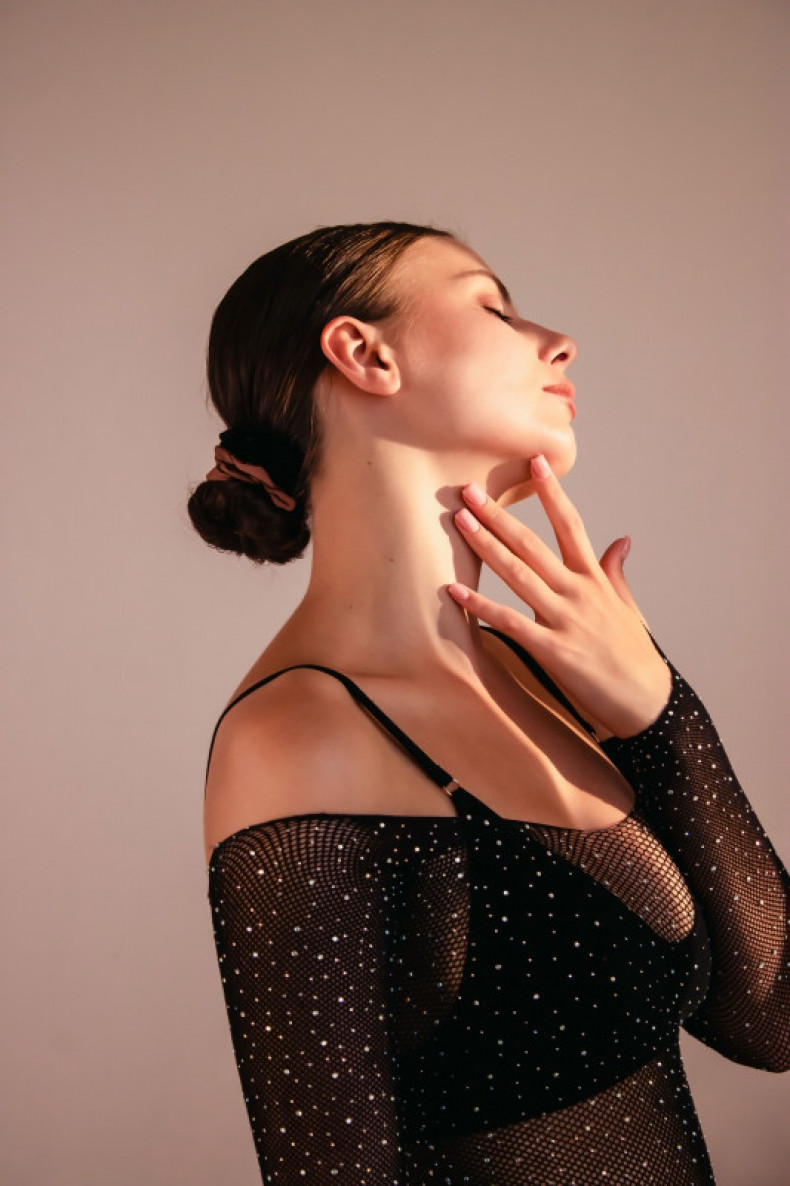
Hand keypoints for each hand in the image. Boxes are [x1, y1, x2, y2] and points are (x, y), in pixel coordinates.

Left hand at [447, 455, 671, 738]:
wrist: (647, 701)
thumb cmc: (634, 655)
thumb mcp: (628, 608)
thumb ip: (615, 573)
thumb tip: (621, 540)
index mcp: (595, 579)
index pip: (571, 525)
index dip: (552, 493)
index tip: (536, 462)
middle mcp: (578, 591)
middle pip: (532, 544)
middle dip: (498, 515)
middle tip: (469, 490)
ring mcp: (565, 619)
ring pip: (518, 574)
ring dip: (486, 546)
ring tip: (460, 522)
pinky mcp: (553, 649)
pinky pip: (509, 621)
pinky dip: (481, 605)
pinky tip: (455, 589)